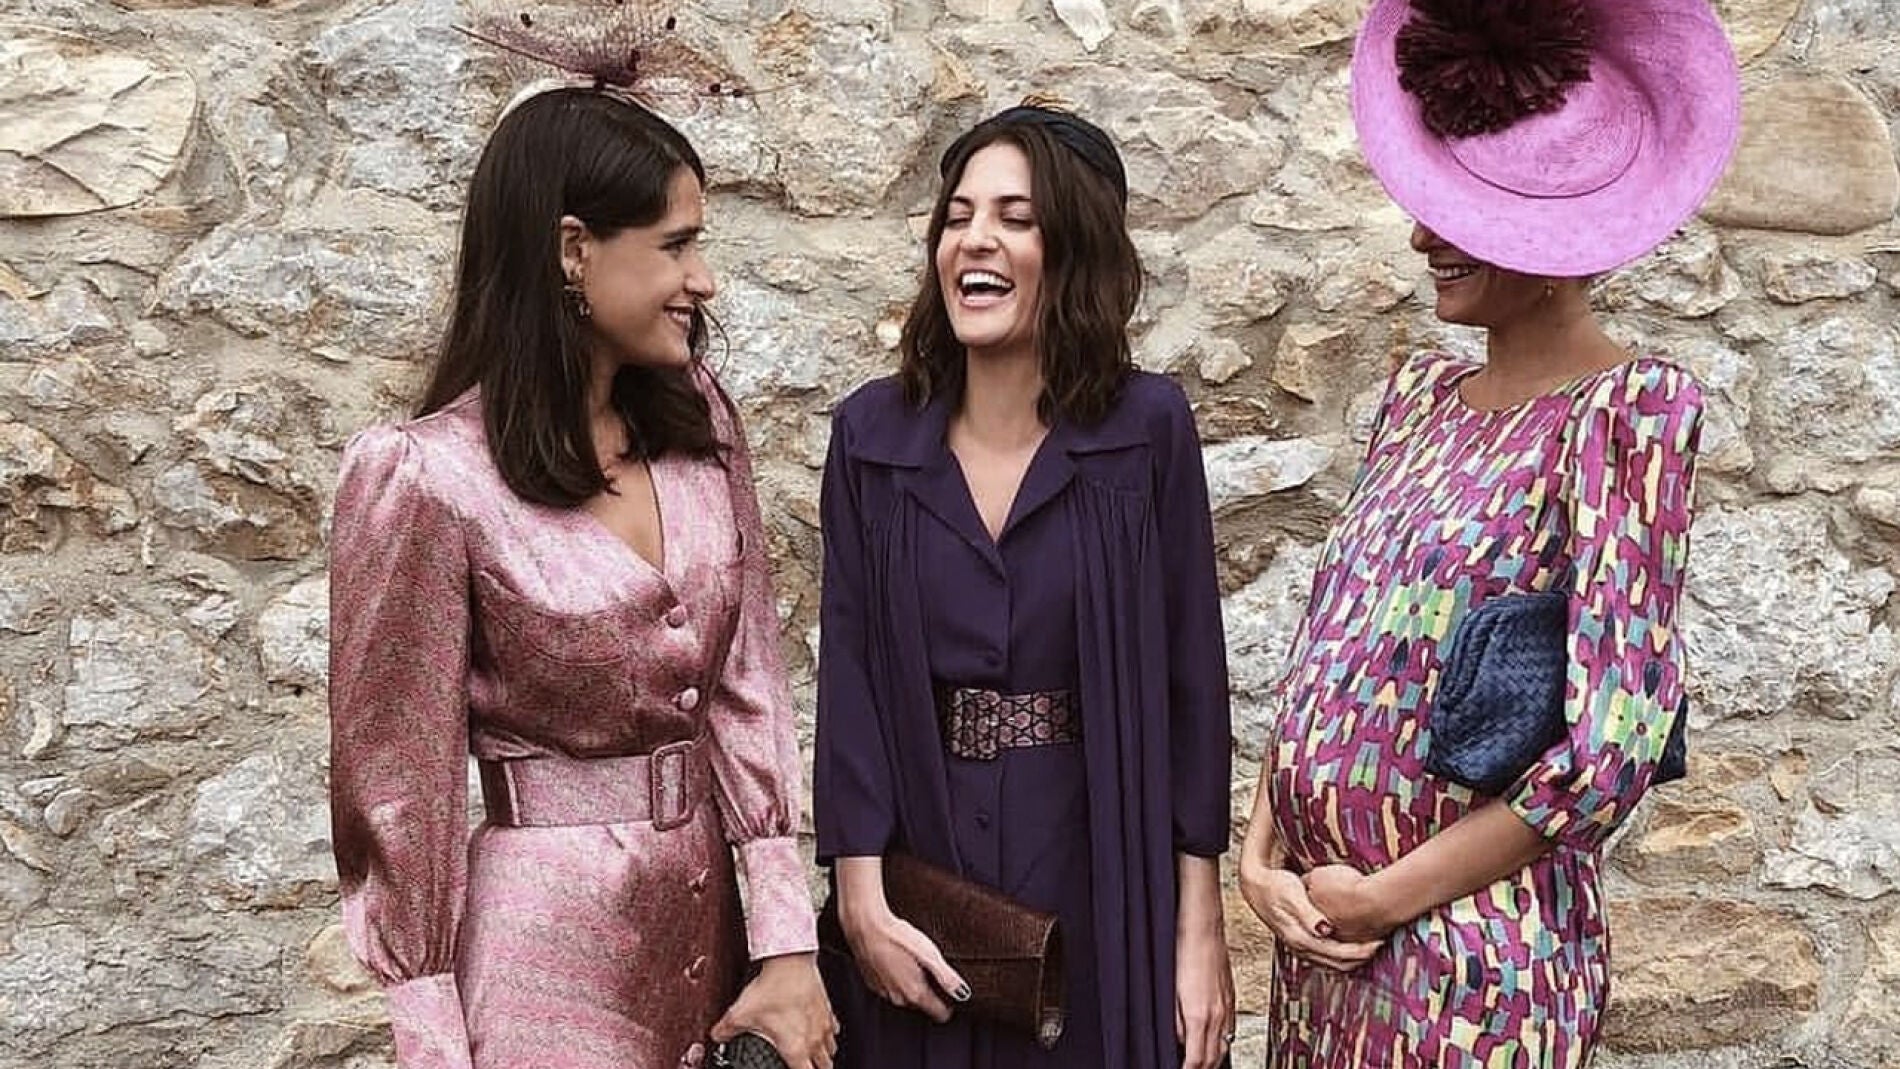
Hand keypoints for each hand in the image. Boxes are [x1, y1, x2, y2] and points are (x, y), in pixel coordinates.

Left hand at [710, 953, 837, 1068]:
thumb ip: (725, 1030)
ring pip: (830, 1050)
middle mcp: (813, 1039)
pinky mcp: (827, 1009)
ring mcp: (822, 1024)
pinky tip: (818, 1032)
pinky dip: (826, 1035)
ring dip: (822, 1056)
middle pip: (824, 1067)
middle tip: (804, 1068)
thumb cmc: (773, 988)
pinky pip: (832, 1030)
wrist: (790, 961)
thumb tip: (717, 1035)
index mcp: (795, 1047)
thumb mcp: (740, 1013)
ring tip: (812, 1056)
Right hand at [840, 902, 967, 1022]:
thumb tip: (963, 994)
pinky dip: (896, 977)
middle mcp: (898, 998)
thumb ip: (947, 978)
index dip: (950, 1004)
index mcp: (915, 993)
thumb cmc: (897, 936)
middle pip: (923, 1005)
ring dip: (912, 984)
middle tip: (932, 968)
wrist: (864, 925)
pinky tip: (897, 959)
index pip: (940, 1014)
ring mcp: (883, 992)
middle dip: (931, 992)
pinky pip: (891, 987)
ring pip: (906, 996)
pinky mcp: (871, 982)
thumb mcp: (929, 954)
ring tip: (914, 960)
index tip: (951, 990)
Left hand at [1174, 924, 1234, 1068]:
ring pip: (1225, 1045)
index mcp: (1200, 1016)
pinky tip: (1214, 1040)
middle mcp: (1218, 1015)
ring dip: (1213, 1059)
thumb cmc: (1183, 952)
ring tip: (1201, 1064)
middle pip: (1214, 1057)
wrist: (1203, 928)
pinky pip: (1230, 1029)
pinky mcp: (1231, 997)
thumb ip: (1176, 1021)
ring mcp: (1228, 1006)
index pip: (1197, 1059)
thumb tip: (1180, 1039)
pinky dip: (1222, 1041)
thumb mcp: (1170, 992)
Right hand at [1238, 862, 1380, 972]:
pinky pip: (1326, 959)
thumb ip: (1308, 914)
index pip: (1337, 953)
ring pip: (1332, 965)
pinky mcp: (1300, 943)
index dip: (1359, 950)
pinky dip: (1342, 957)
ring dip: (1353, 959)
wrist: (1256, 888)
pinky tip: (1353, 947)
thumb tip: (1325, 929)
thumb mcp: (1291, 896)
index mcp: (1300, 937)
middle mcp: (1300, 947)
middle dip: (1361, 957)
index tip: (1379, 942)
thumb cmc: (1275, 886)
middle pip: (1337, 963)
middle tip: (1381, 945)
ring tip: (1372, 948)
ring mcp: (1299, 948)